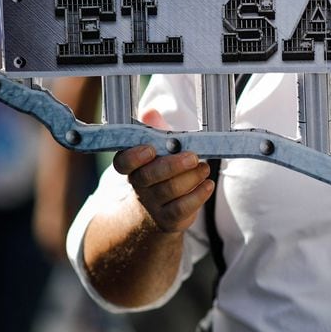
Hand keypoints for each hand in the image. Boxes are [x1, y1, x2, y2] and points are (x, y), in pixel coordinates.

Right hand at [112, 108, 212, 234]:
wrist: (154, 212)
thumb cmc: (159, 171)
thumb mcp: (156, 149)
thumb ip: (154, 130)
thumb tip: (150, 112)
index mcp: (132, 167)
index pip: (123, 163)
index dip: (134, 157)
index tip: (150, 149)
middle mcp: (139, 187)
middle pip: (149, 177)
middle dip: (172, 165)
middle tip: (192, 156)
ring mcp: (153, 205)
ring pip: (170, 191)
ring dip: (191, 177)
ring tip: (204, 167)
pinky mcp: (169, 219)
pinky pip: (183, 208)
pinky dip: (198, 195)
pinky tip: (208, 184)